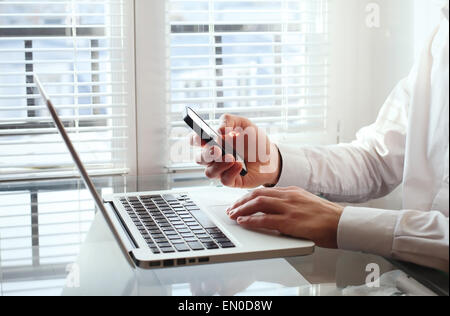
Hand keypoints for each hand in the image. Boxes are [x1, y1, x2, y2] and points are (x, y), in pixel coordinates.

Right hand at [190, 114, 280, 187]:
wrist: (271, 156)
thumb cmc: (255, 141)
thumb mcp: (244, 124)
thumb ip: (230, 122)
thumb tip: (219, 131)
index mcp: (214, 141)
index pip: (195, 141)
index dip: (194, 139)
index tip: (201, 137)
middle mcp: (214, 157)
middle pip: (199, 158)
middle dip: (206, 154)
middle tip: (217, 149)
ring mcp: (221, 170)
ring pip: (209, 172)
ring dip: (219, 164)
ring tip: (232, 157)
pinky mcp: (231, 180)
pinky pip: (224, 180)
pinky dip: (231, 172)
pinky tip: (240, 165)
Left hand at [226, 187, 344, 247]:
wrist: (342, 223)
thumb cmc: (327, 217)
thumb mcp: (306, 203)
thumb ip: (290, 204)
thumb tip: (275, 212)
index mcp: (292, 191)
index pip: (264, 190)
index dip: (248, 196)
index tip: (240, 202)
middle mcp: (289, 196)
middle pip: (257, 194)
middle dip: (241, 201)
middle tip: (232, 208)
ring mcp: (289, 208)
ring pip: (258, 203)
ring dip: (242, 209)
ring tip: (233, 214)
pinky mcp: (290, 221)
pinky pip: (265, 219)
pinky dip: (251, 220)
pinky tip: (243, 222)